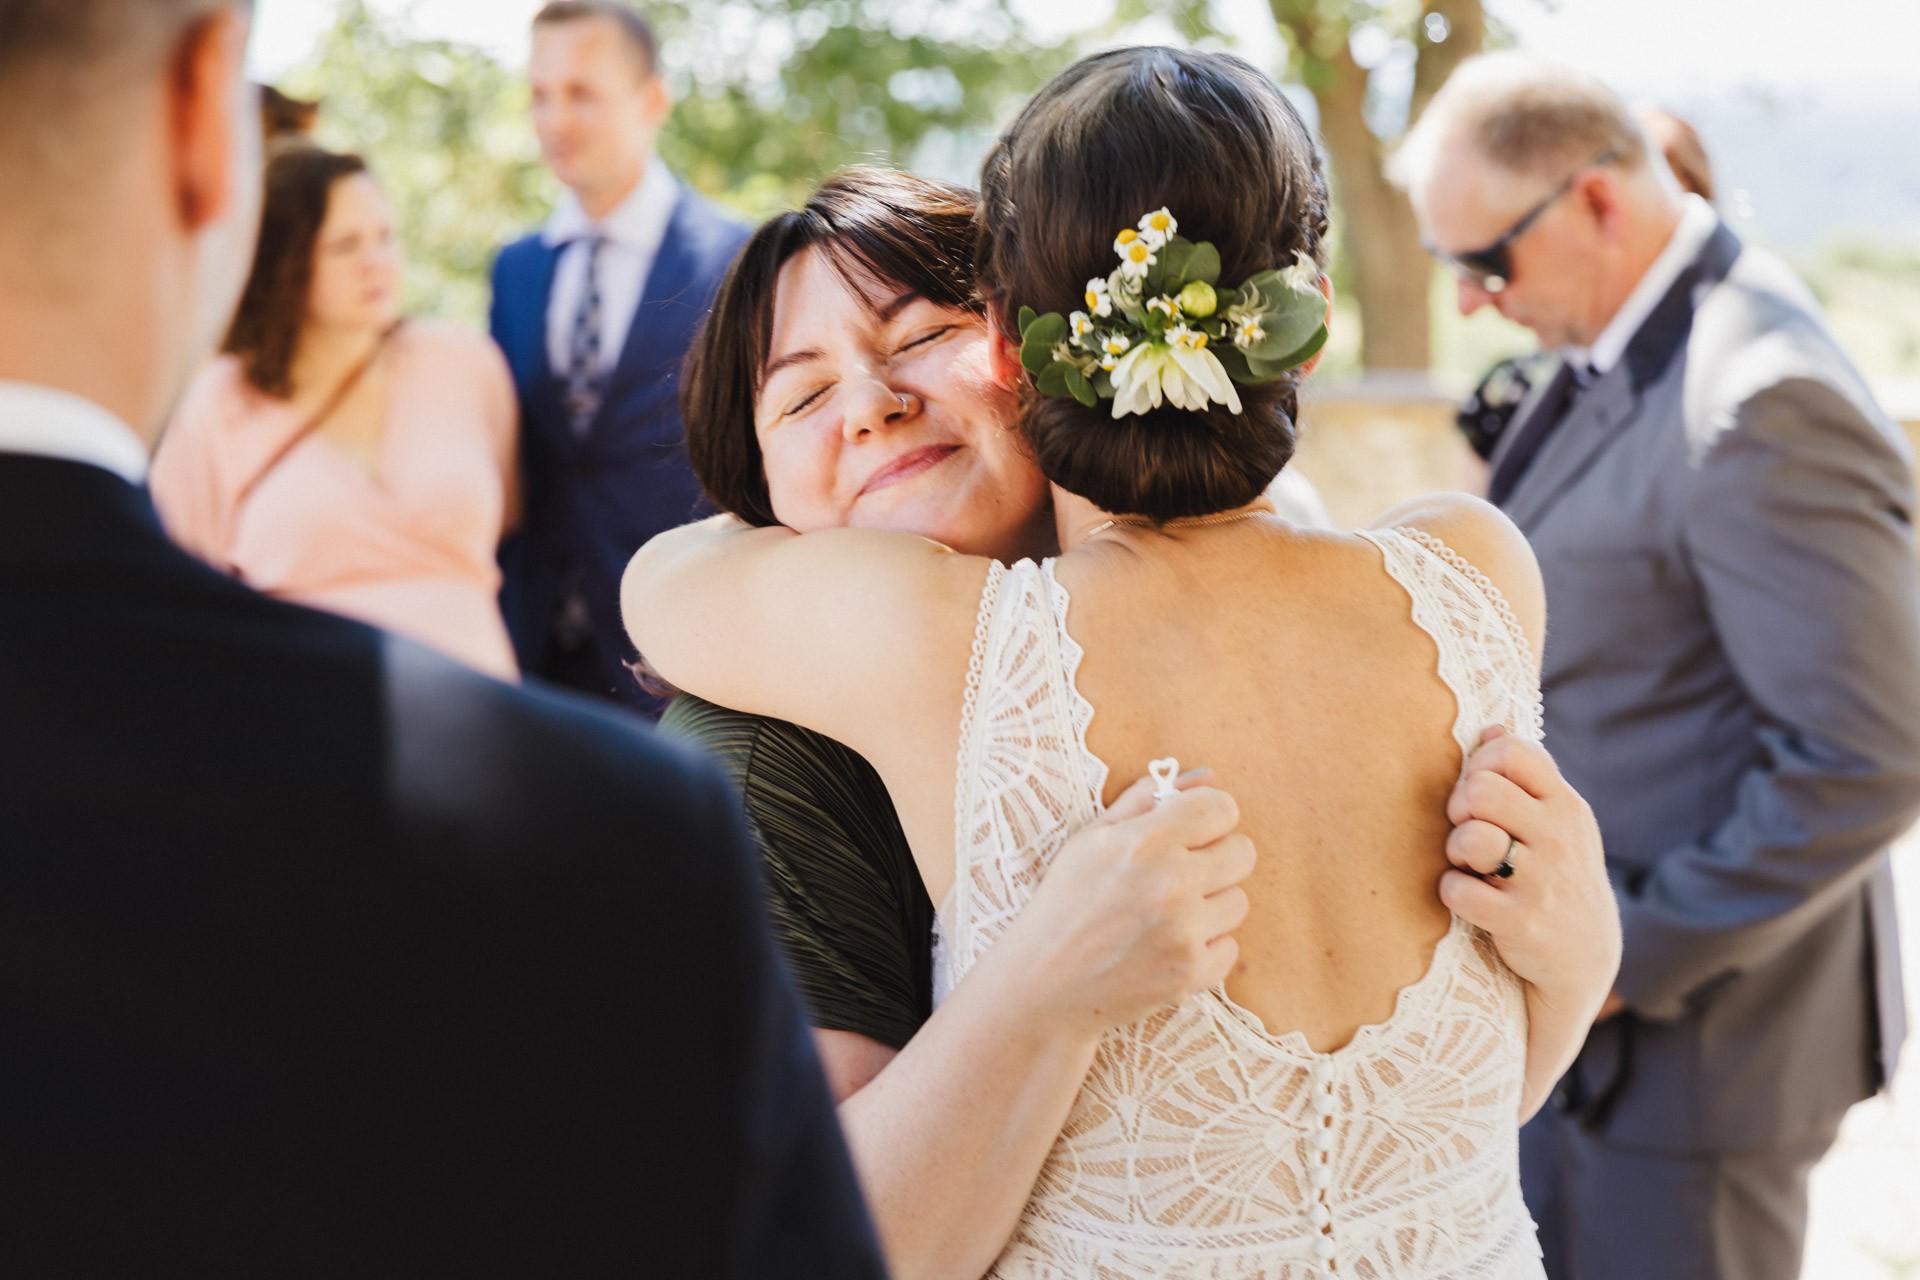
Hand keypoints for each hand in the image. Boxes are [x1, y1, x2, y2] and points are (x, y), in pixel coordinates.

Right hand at [997, 770, 1254, 1042]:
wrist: (1040, 984)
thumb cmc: (1063, 904)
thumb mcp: (1090, 839)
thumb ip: (1146, 800)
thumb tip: (1205, 775)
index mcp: (1143, 841)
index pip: (1221, 808)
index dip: (1208, 817)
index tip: (1191, 831)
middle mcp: (1169, 884)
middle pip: (1243, 853)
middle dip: (1217, 857)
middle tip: (1182, 873)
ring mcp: (1183, 932)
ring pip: (1239, 901)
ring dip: (1211, 905)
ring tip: (1169, 914)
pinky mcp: (1190, 973)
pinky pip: (1231, 947)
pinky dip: (1205, 947)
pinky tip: (1168, 946)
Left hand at [1440, 727, 1622, 1024]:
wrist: (1583, 960)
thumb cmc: (1556, 878)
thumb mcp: (1557, 824)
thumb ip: (1525, 778)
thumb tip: (1490, 727)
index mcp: (1565, 805)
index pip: (1514, 751)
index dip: (1481, 764)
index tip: (1479, 791)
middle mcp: (1560, 837)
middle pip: (1482, 789)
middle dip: (1460, 807)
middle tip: (1467, 830)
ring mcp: (1543, 881)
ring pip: (1471, 837)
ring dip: (1456, 851)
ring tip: (1470, 866)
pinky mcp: (1521, 922)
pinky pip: (1459, 890)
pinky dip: (1452, 893)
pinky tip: (1469, 899)